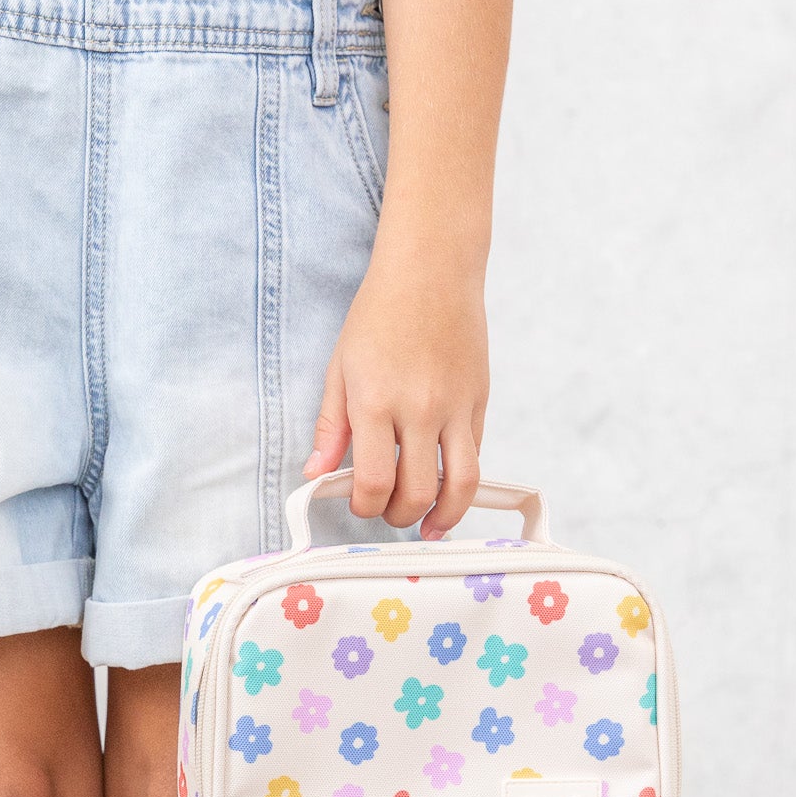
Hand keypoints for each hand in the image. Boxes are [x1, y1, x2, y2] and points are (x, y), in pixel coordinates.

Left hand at [304, 239, 488, 540]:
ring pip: (461, 485)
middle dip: (399, 517)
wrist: (431, 270)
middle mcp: (421, 410)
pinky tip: (444, 484)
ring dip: (444, 516)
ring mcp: (456, 407)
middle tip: (388, 514)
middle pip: (418, 494)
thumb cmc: (379, 314)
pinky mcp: (480, 401)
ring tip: (430, 526)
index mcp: (377, 403)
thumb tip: (315, 474)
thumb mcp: (340, 368)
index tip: (359, 504)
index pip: (375, 483)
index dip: (365, 507)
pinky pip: (474, 455)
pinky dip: (460, 479)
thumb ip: (330, 426)